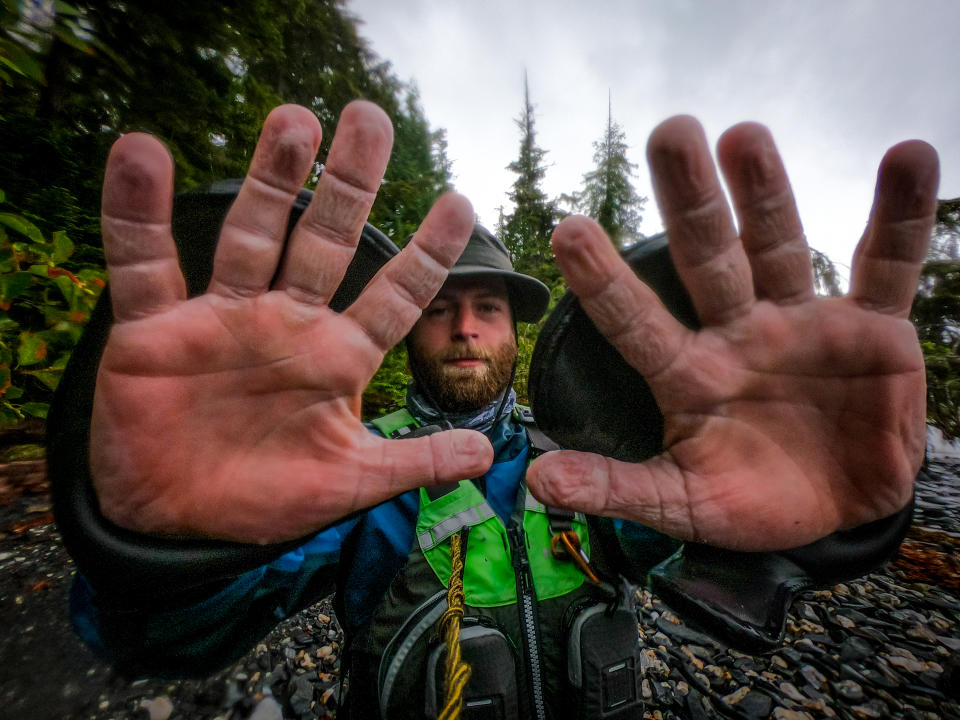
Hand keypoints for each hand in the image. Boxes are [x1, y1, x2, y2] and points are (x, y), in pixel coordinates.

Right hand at [92, 102, 491, 542]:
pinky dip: (136, 212)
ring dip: (271, 179)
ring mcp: (222, 319)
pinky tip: (141, 154)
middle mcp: (286, 324)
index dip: (427, 252)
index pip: (394, 294)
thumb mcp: (349, 482)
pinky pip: (143, 262)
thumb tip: (485, 459)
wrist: (177, 526)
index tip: (460, 202)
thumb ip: (412, 462)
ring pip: (252, 235)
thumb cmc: (268, 498)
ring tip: (294, 120)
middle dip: (349, 183)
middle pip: (326, 240)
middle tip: (372, 119)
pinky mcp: (154, 329)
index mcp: (337, 357)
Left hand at [526, 117, 938, 551]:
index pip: (637, 321)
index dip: (604, 279)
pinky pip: (887, 264)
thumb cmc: (750, 500)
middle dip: (690, 199)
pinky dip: (900, 216)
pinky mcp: (872, 328)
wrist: (839, 511)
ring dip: (767, 193)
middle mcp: (738, 333)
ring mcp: (803, 323)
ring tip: (745, 134)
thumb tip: (534, 481)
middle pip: (707, 257)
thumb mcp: (682, 501)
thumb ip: (616, 489)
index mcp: (689, 374)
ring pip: (781, 246)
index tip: (567, 228)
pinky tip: (910, 156)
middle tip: (669, 133)